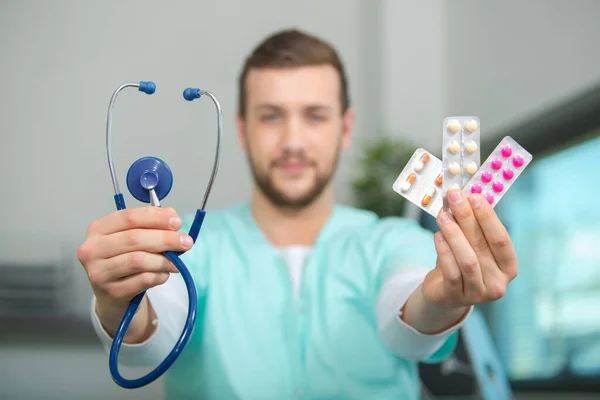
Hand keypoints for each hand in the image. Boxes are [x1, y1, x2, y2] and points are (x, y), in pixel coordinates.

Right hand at [77, 206, 192, 312]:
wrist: (112, 294)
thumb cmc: (123, 259)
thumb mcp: (132, 238)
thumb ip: (151, 224)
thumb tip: (172, 216)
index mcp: (98, 229)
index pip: (128, 217)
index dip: (155, 218)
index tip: (177, 222)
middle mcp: (92, 249)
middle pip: (134, 238)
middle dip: (165, 239)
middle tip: (186, 242)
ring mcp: (99, 272)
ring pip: (139, 260)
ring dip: (164, 260)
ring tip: (176, 262)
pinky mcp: (111, 291)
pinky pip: (144, 280)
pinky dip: (160, 275)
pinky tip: (164, 274)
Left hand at [422, 189, 517, 308]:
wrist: (443, 293)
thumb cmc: (461, 263)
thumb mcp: (470, 245)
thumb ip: (470, 226)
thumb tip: (462, 197)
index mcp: (508, 267)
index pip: (501, 239)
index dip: (488, 217)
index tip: (475, 196)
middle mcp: (498, 283)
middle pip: (482, 245)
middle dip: (467, 217)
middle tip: (454, 197)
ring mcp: (478, 294)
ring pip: (468, 260)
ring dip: (454, 233)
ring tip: (442, 215)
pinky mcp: (456, 297)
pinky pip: (451, 271)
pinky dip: (444, 251)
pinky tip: (437, 235)